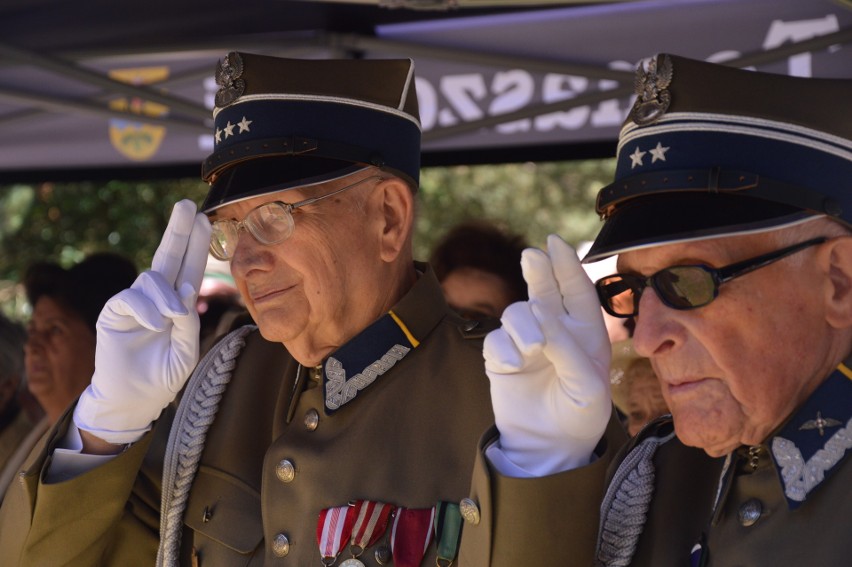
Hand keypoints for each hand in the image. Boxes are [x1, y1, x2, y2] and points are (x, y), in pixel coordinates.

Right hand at [74, 200, 211, 444]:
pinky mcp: (113, 311)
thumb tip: (184, 292)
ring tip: (171, 319)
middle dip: (179, 230)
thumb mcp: (187, 350)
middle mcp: (156, 296)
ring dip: (166, 296)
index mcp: (177, 303)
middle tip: (187, 205)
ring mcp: (134, 301)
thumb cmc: (163, 375)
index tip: (205, 219)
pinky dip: (147, 309)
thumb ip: (189, 323)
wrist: (134, 399)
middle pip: (168, 256)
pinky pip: (131, 297)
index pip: (189, 267)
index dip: (196, 244)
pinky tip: (154, 324)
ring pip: (152, 278)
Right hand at [485, 234, 611, 473]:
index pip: (577, 290)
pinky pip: (496, 340)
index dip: (566, 264)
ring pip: (516, 312)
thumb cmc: (580, 414)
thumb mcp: (586, 384)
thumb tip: (539, 312)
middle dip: (538, 270)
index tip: (554, 242)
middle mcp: (555, 330)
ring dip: (523, 326)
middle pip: (544, 288)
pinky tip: (514, 365)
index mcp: (585, 332)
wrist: (549, 445)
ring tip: (531, 350)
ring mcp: (526, 342)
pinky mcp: (502, 357)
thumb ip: (566, 346)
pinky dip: (505, 350)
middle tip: (532, 255)